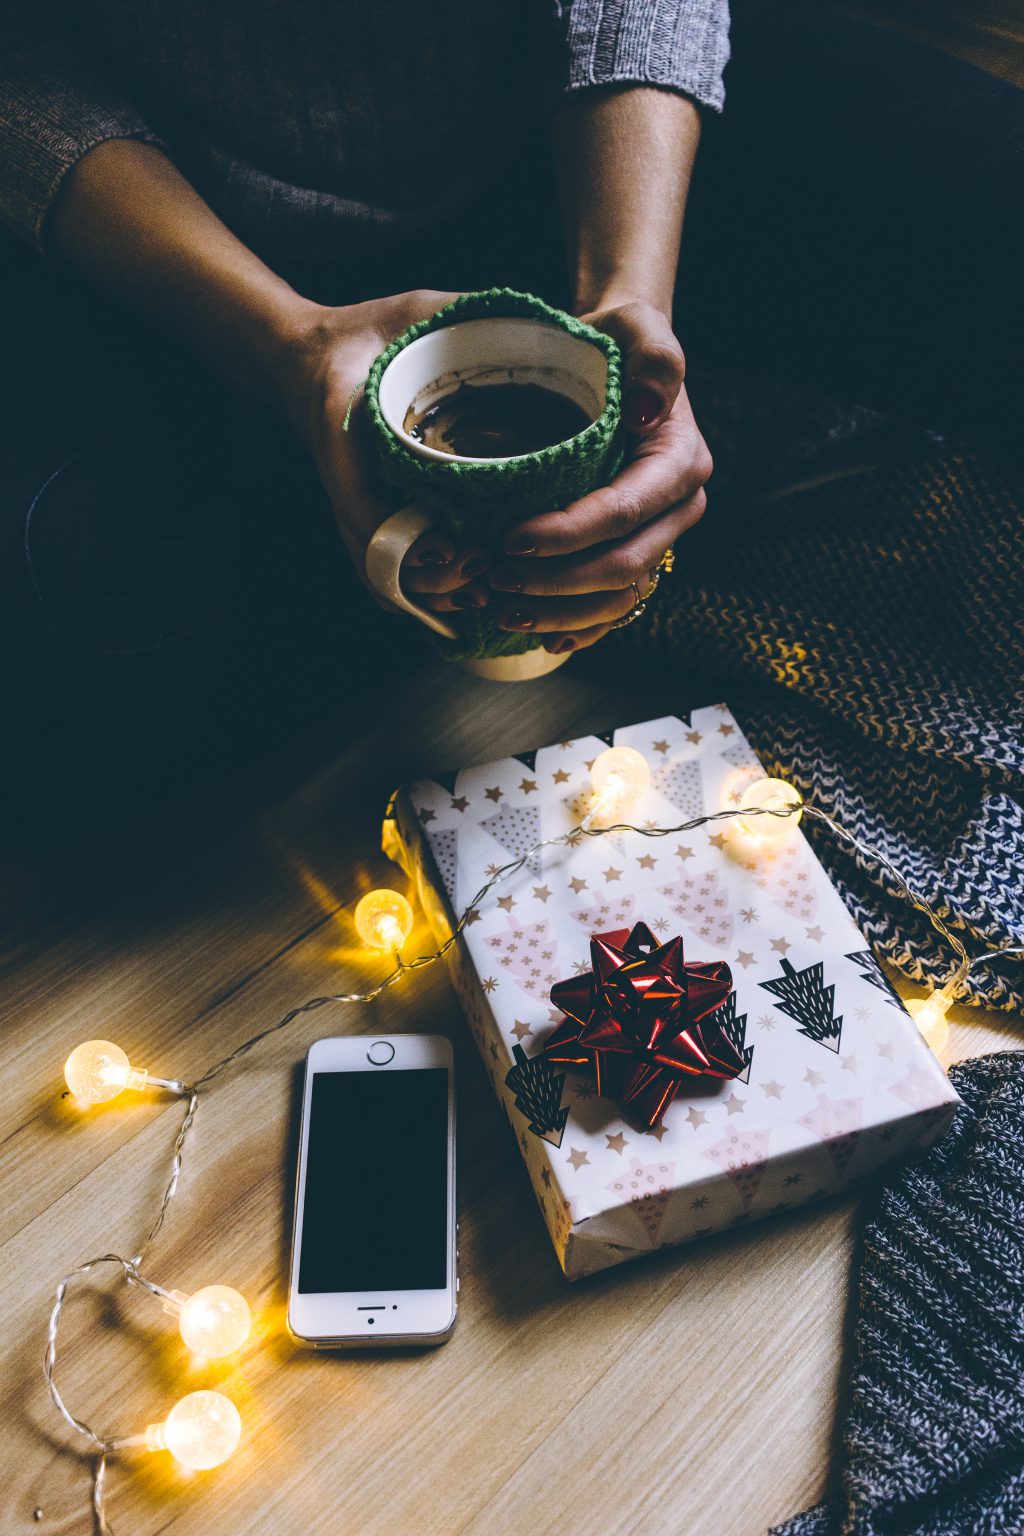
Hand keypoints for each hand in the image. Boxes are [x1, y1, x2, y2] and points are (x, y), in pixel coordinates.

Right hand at [276, 289, 492, 607]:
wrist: (308, 356)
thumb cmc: (372, 332)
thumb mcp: (418, 311)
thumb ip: (473, 315)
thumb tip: (553, 322)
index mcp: (348, 428)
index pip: (362, 502)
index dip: (406, 539)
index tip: (451, 549)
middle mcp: (347, 480)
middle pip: (377, 558)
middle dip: (431, 576)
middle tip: (482, 567)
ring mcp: (353, 507)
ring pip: (382, 577)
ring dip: (429, 594)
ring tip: (480, 591)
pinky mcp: (364, 520)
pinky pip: (385, 575)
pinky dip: (419, 596)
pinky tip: (463, 604)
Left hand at [485, 300, 710, 653]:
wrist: (615, 366)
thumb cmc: (618, 345)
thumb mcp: (638, 330)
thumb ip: (655, 358)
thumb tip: (647, 409)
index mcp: (680, 464)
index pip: (623, 512)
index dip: (568, 533)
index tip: (511, 537)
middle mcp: (677, 510)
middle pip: (622, 566)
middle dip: (557, 581)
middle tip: (495, 580)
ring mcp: (658, 538)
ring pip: (618, 597)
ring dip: (561, 612)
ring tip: (503, 609)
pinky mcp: (635, 554)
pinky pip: (613, 607)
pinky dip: (577, 626)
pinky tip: (538, 635)